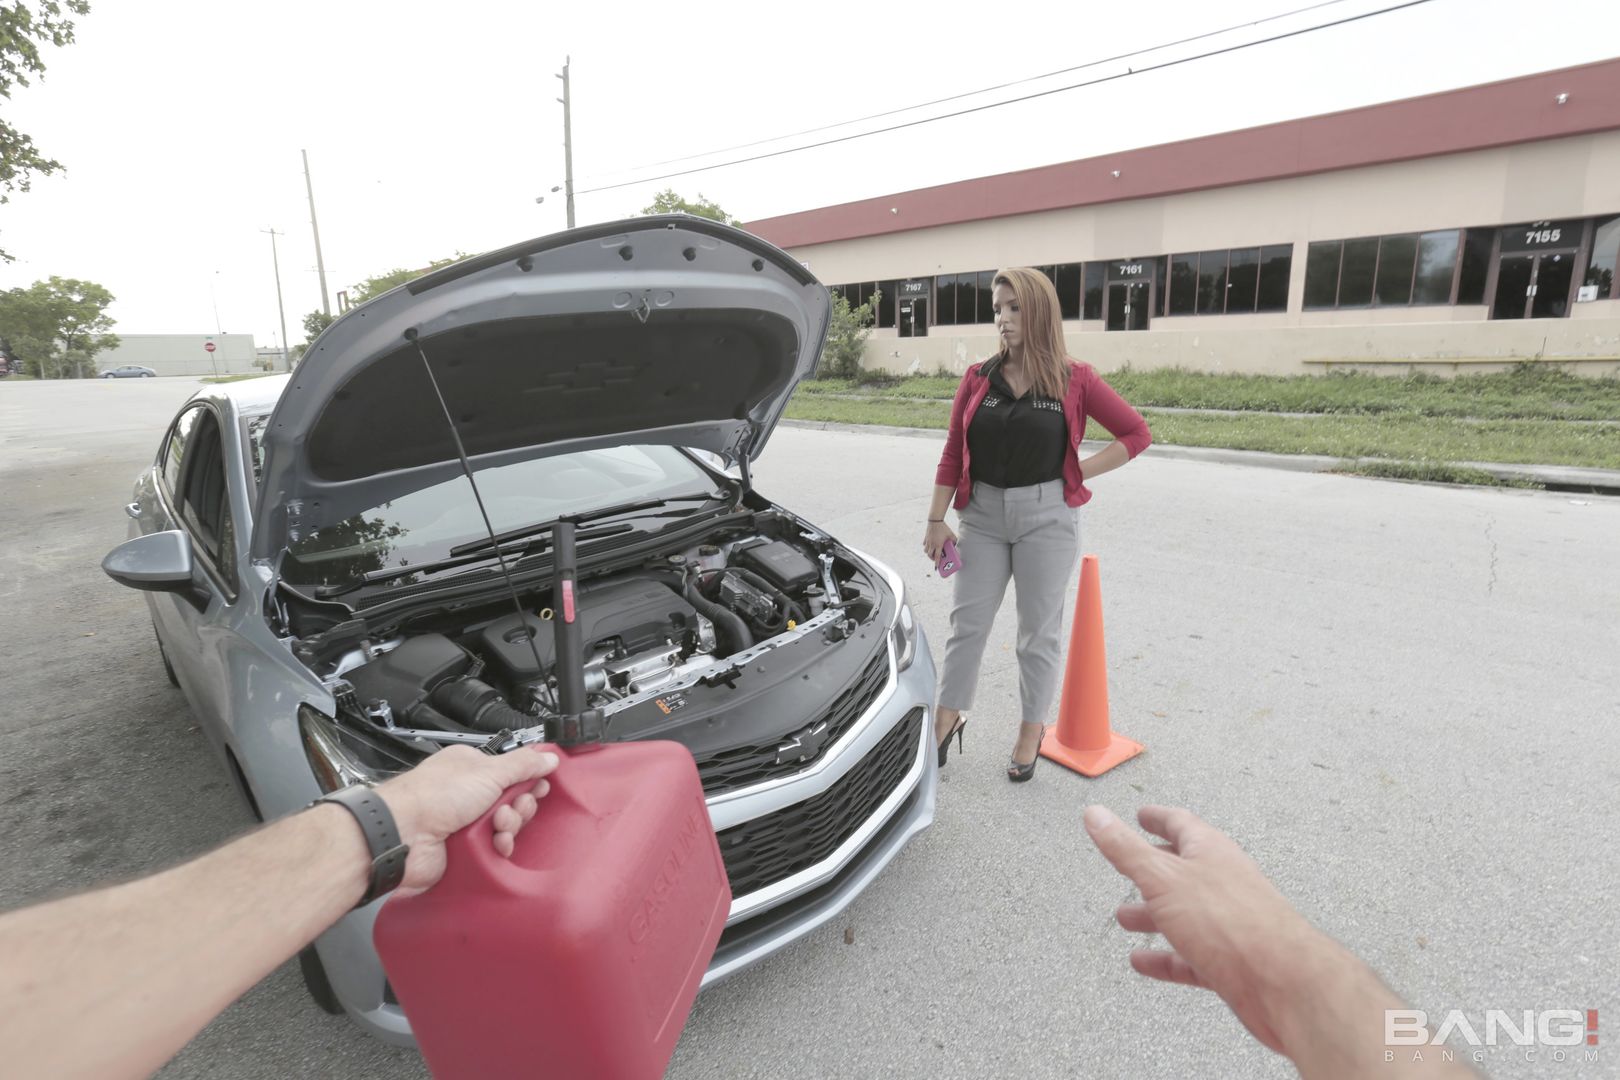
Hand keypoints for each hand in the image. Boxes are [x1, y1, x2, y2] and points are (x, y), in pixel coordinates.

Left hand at [375, 745, 559, 895]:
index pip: (512, 771)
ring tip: (498, 825)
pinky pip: (495, 847)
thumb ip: (523, 765)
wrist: (405, 836)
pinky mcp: (465, 848)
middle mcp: (468, 794)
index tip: (538, 785)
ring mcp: (466, 822)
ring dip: (509, 826)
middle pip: (513, 800)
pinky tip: (495, 843)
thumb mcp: (488, 772)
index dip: (528, 780)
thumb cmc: (431, 797)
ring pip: (506, 826)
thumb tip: (548, 758)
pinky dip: (500, 845)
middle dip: (519, 806)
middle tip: (512, 806)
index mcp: (472, 768)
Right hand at [922, 520, 956, 561]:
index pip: (937, 556)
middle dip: (933, 559)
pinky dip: (926, 546)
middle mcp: (932, 544)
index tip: (937, 567)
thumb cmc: (944, 528)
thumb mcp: (951, 534)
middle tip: (936, 559)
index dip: (937, 563)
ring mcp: (928, 541)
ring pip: (926, 551)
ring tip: (932, 552)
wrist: (935, 520)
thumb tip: (956, 545)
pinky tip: (929, 545)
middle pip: (930, 555)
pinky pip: (924, 544)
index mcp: (938, 545)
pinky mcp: (925, 538)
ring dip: (929, 553)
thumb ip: (954, 540)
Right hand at [1082, 805, 1331, 1056]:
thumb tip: (1096, 815)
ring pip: (1184, 914)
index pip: (1180, 824)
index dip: (1157, 818)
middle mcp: (1223, 882)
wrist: (1281, 982)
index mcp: (1211, 852)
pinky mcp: (1230, 961)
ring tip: (1125, 919)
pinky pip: (1190, 955)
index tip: (1142, 815)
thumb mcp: (1163, 878)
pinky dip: (1164, 957)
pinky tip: (1143, 963)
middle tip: (1127, 869)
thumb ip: (1126, 849)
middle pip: (1181, 870)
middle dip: (1150, 871)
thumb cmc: (1230, 921)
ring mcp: (1228, 923)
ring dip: (1152, 915)